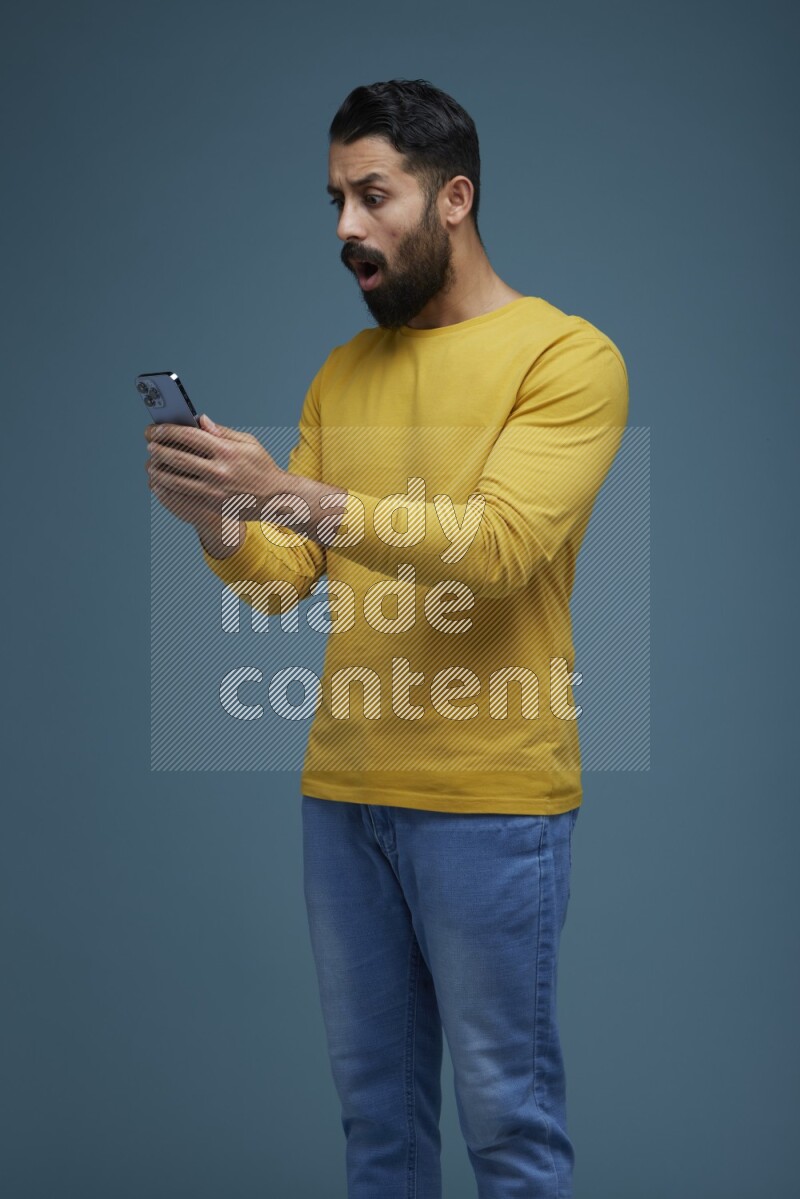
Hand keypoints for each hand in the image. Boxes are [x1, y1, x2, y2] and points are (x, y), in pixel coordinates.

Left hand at [145, 414, 285, 528]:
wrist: (276, 499)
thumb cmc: (262, 467)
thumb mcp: (248, 443)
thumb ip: (222, 431)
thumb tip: (199, 420)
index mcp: (226, 450)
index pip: (189, 436)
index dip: (168, 431)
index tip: (156, 429)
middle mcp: (219, 470)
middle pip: (178, 457)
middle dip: (158, 449)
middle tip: (149, 444)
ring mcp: (214, 490)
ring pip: (175, 480)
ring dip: (158, 470)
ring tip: (151, 465)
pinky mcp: (211, 504)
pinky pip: (182, 496)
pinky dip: (167, 489)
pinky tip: (161, 483)